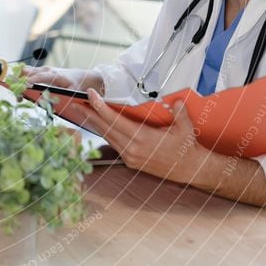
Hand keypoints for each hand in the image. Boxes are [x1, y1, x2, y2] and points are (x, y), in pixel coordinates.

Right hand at [21, 66, 103, 93]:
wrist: (77, 76)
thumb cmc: (74, 84)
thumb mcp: (71, 92)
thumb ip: (60, 97)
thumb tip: (47, 102)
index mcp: (54, 75)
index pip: (40, 76)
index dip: (31, 81)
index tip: (23, 87)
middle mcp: (46, 70)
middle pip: (27, 71)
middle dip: (19, 82)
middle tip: (18, 96)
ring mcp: (41, 69)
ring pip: (25, 71)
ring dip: (18, 82)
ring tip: (19, 96)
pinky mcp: (39, 71)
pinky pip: (26, 73)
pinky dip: (21, 81)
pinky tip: (21, 91)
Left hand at [66, 90, 265, 206]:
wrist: (190, 170)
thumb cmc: (187, 148)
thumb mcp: (185, 128)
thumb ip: (179, 112)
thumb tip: (175, 99)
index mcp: (143, 139)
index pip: (116, 120)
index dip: (101, 107)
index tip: (90, 95)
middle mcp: (132, 149)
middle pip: (105, 128)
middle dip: (89, 114)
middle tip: (74, 101)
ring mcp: (130, 157)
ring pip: (107, 136)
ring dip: (93, 123)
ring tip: (81, 110)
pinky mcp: (130, 161)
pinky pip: (113, 143)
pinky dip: (104, 132)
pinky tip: (98, 124)